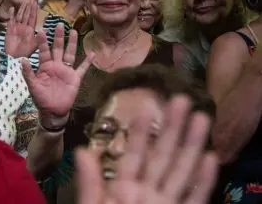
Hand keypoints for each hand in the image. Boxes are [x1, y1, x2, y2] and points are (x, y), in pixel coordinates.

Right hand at [5, 0, 38, 57]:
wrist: (15, 57)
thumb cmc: (26, 52)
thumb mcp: (35, 44)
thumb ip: (41, 37)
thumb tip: (48, 29)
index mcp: (30, 29)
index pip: (33, 17)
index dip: (34, 9)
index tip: (36, 2)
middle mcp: (24, 26)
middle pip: (26, 14)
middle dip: (28, 7)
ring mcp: (16, 27)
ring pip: (19, 16)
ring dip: (21, 9)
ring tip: (24, 1)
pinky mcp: (9, 29)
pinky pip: (10, 20)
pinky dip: (11, 15)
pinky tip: (12, 8)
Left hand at [21, 24, 93, 127]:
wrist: (52, 111)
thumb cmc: (40, 98)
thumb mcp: (32, 86)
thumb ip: (28, 73)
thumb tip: (22, 60)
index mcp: (45, 66)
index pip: (43, 51)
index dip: (43, 41)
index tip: (41, 30)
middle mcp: (56, 65)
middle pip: (58, 48)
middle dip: (58, 36)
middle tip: (59, 24)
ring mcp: (66, 71)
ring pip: (70, 54)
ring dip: (72, 43)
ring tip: (74, 31)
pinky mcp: (75, 78)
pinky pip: (82, 68)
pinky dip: (87, 62)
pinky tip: (92, 53)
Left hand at [76, 96, 217, 203]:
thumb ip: (90, 184)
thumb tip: (82, 151)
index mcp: (124, 189)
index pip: (133, 154)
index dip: (140, 130)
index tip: (148, 105)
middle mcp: (148, 194)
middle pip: (163, 155)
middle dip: (174, 128)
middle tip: (183, 99)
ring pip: (182, 171)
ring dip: (193, 145)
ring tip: (202, 119)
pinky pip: (194, 199)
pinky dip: (203, 181)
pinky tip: (211, 158)